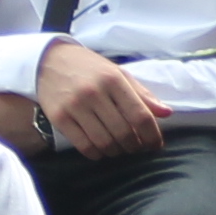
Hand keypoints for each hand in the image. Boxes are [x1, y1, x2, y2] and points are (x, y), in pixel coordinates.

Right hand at [37, 40, 166, 160]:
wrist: (48, 61)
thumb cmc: (89, 68)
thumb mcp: (117, 73)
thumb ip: (142, 94)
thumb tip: (166, 113)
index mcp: (113, 79)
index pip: (140, 115)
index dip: (152, 135)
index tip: (155, 145)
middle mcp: (95, 92)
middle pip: (124, 132)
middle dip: (135, 146)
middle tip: (136, 147)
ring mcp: (75, 106)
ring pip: (104, 142)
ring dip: (117, 151)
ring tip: (120, 148)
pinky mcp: (59, 118)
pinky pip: (84, 146)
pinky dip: (97, 154)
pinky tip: (101, 150)